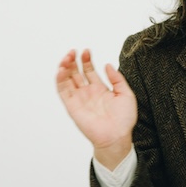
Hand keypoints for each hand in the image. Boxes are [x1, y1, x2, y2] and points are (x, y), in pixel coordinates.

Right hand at [56, 49, 137, 168]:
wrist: (118, 136)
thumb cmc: (124, 119)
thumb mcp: (125, 93)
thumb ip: (117, 78)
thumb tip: (108, 64)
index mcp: (99, 89)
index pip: (89, 70)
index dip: (86, 60)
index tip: (86, 50)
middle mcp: (87, 93)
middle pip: (76, 73)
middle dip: (73, 61)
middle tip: (73, 52)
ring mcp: (79, 99)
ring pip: (67, 80)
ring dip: (64, 68)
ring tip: (66, 58)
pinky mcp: (72, 107)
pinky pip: (63, 92)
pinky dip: (60, 81)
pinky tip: (61, 70)